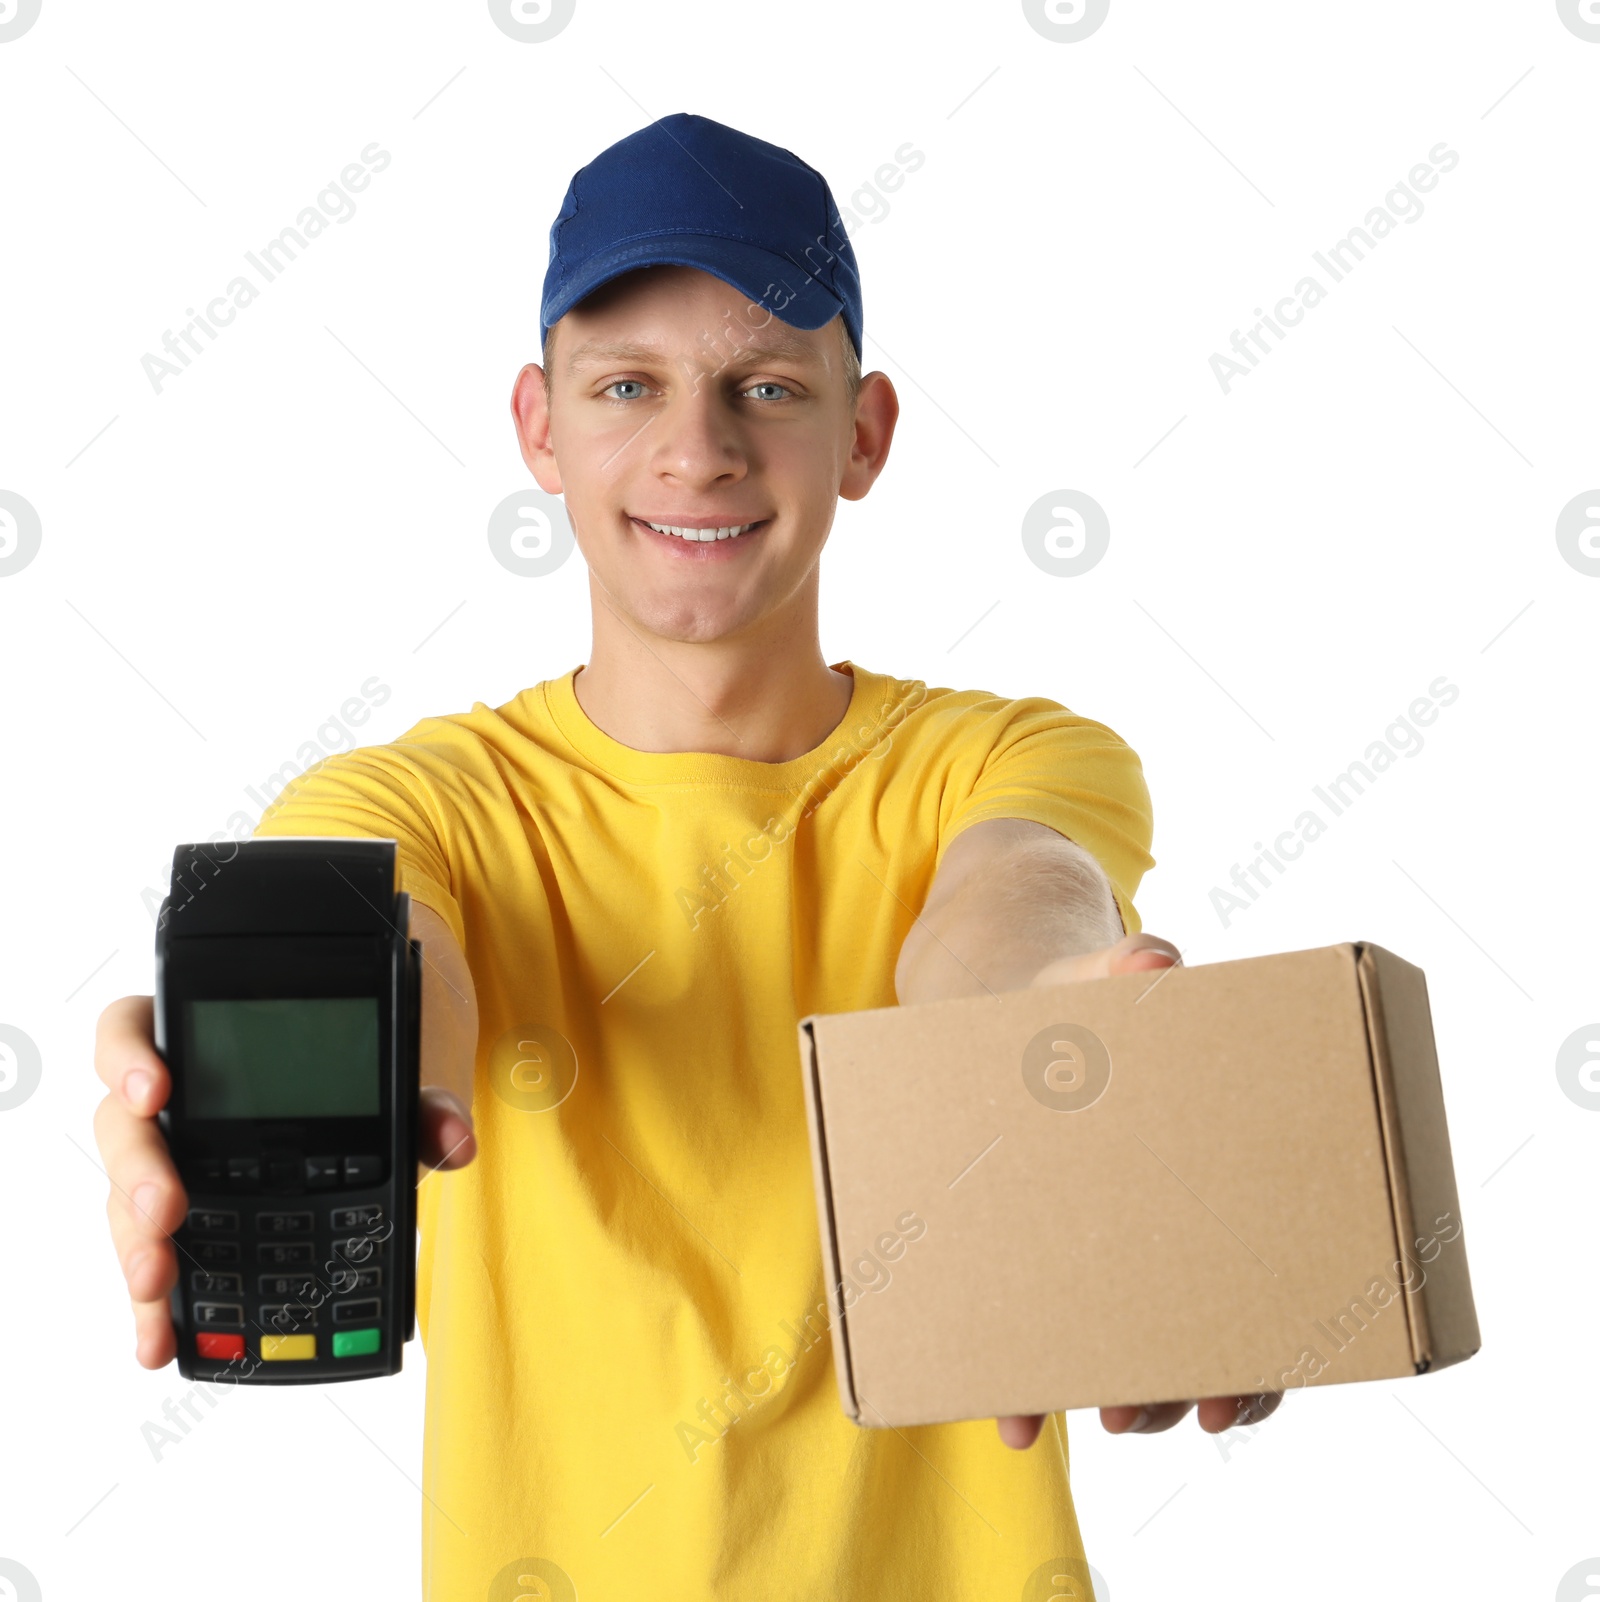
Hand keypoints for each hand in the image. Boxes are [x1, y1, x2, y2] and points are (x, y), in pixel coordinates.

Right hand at [93, 993, 475, 1369]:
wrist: (356, 1114)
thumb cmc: (349, 1079)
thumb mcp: (384, 1082)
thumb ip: (420, 1104)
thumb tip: (458, 1140)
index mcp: (196, 1044)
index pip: (130, 1030)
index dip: (126, 1055)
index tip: (155, 1087)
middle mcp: (164, 1107)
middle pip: (121, 1128)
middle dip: (141, 1172)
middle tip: (169, 1208)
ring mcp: (164, 1169)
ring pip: (126, 1201)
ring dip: (137, 1245)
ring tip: (158, 1283)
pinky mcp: (173, 1229)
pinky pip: (153, 1259)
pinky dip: (154, 1304)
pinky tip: (159, 1341)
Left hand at [991, 932, 1284, 1449]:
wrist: (1015, 1002)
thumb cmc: (1080, 996)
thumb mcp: (1098, 980)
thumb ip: (1124, 971)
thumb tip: (1152, 958)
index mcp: (1218, 1169)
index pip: (1264, 1283)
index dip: (1259, 1357)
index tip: (1227, 1399)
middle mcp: (1177, 1218)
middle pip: (1207, 1333)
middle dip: (1182, 1389)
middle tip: (1144, 1415)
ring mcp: (1113, 1237)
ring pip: (1140, 1346)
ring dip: (1127, 1394)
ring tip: (1094, 1418)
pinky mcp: (1049, 1240)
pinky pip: (1056, 1322)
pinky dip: (1036, 1380)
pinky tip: (1015, 1418)